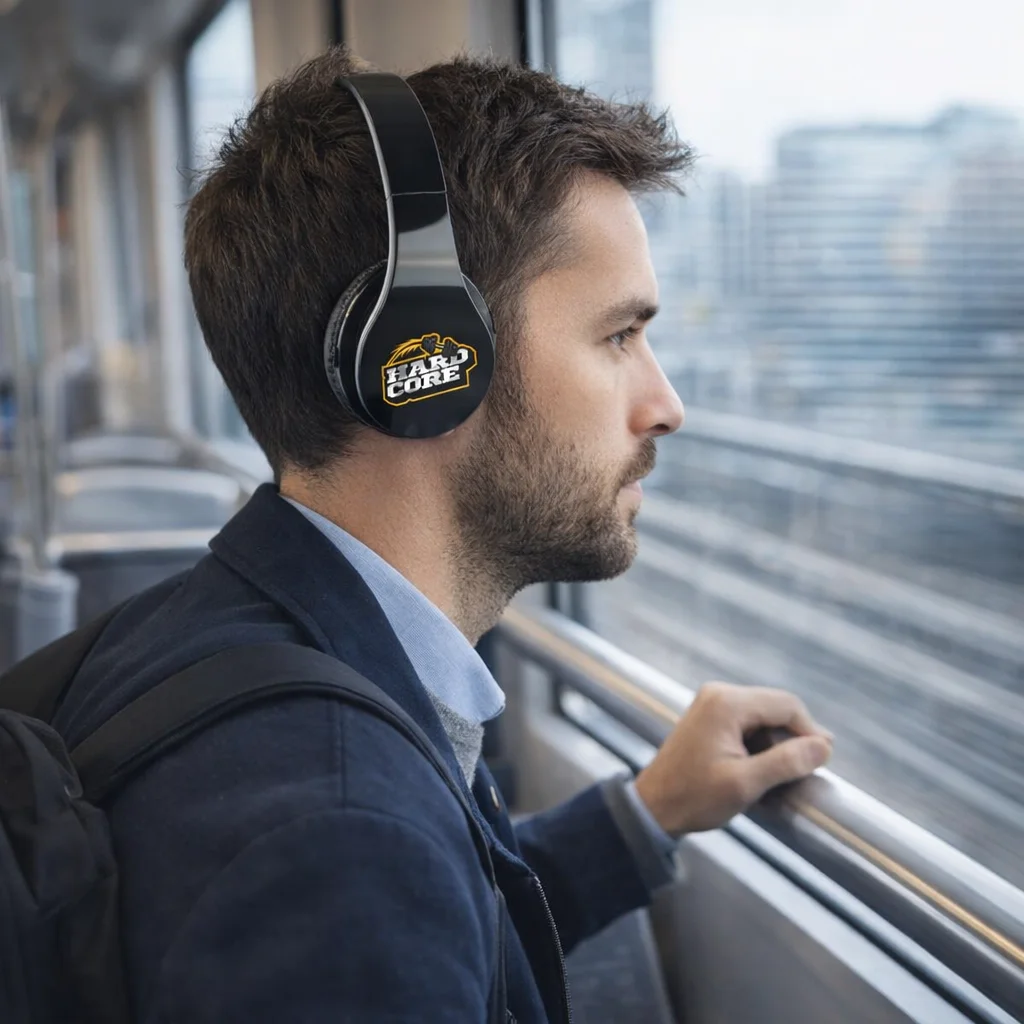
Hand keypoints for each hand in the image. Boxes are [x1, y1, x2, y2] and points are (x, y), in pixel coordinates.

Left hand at [634, 682, 832, 836]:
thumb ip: (786, 763)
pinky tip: (762, 770)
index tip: (823, 760)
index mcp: (727, 703)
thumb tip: (824, 748)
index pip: (786, 705)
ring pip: (764, 717)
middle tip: (807, 770)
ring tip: (782, 776)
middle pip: (776, 708)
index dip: (810, 732)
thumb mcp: (745, 784)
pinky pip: (748, 723)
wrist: (653, 806)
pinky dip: (761, 744)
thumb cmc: (694, 797)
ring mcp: (712, 703)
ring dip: (777, 744)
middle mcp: (719, 694)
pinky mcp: (710, 717)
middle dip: (794, 739)